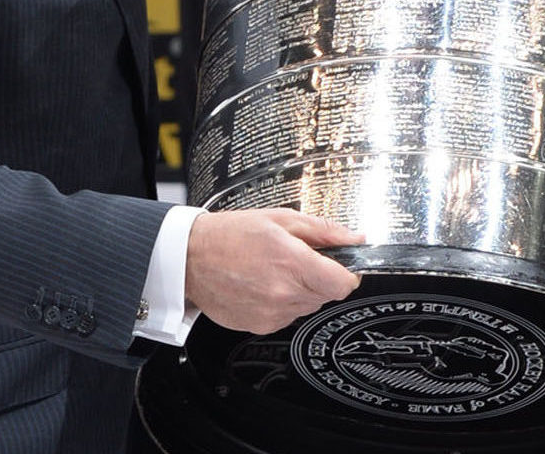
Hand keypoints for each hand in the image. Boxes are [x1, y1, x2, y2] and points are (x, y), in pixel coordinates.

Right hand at [183, 208, 363, 333]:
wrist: (190, 259)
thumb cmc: (230, 235)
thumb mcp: (281, 219)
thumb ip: (323, 231)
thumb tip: (354, 238)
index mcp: (292, 264)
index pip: (343, 284)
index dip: (347, 273)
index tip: (341, 265)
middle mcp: (284, 294)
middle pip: (327, 294)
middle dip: (320, 277)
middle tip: (297, 258)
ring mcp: (272, 314)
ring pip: (308, 305)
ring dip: (301, 290)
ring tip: (275, 270)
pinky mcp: (260, 325)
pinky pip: (287, 315)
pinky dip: (283, 302)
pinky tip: (263, 284)